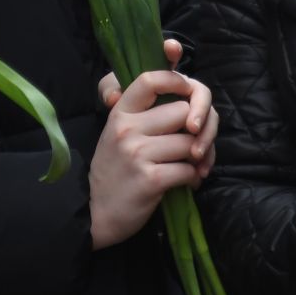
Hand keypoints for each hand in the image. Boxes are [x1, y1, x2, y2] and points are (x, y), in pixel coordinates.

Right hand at [89, 40, 217, 249]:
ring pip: (189, 142)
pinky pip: (188, 169)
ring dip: (199, 157)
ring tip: (192, 167)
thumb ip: (145, 116)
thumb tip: (188, 102)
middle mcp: (127, 128)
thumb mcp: (119, 135)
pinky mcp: (150, 179)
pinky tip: (187, 183)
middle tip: (197, 145)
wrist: (96, 214)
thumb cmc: (114, 171)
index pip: (150, 80)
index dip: (176, 81)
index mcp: (120, 113)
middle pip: (182, 111)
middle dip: (197, 128)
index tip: (189, 92)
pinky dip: (194, 178)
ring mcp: (138, 153)